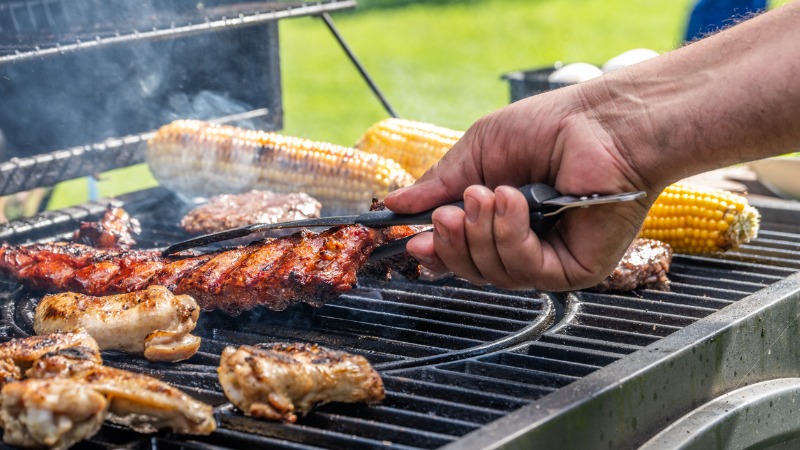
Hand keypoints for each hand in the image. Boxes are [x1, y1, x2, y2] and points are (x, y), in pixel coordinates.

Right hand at [385, 84, 654, 290]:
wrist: (601, 122)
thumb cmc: (549, 128)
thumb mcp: (479, 151)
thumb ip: (439, 183)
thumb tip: (394, 204)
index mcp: (501, 220)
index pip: (462, 252)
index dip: (437, 251)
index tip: (414, 241)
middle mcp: (524, 245)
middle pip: (472, 270)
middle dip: (454, 241)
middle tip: (451, 212)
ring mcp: (548, 260)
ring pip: (494, 273)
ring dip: (483, 232)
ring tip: (493, 193)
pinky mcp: (573, 270)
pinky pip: (525, 269)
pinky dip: (511, 235)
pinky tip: (515, 202)